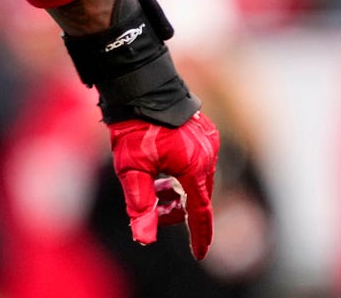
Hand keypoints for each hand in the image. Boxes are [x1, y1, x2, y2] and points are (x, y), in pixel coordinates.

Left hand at [108, 111, 220, 258]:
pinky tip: (162, 169)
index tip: (199, 254)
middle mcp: (208, 155)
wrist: (139, 87)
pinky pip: (196, 162)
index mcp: (194, 167)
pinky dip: (180, 173)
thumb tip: (144, 239)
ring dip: (176, 190)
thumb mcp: (131, 169)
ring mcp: (209, 142)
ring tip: (154, 187)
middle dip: (175, 208)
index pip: (200, 211)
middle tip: (151, 209)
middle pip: (195, 196)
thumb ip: (140, 205)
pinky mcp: (204, 132)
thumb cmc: (134, 126)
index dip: (198, 235)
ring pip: (195, 180)